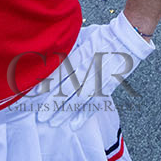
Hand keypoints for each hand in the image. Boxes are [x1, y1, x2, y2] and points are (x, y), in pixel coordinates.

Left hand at [33, 12, 153, 129]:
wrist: (127, 39)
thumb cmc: (102, 35)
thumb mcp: (82, 36)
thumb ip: (67, 47)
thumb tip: (49, 54)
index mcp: (81, 55)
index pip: (60, 73)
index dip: (46, 85)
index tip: (33, 95)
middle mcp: (88, 70)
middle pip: (67, 90)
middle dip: (52, 104)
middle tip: (40, 115)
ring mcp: (98, 81)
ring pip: (79, 100)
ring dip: (65, 112)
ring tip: (52, 122)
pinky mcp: (107, 88)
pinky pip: (94, 104)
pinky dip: (84, 115)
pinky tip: (74, 125)